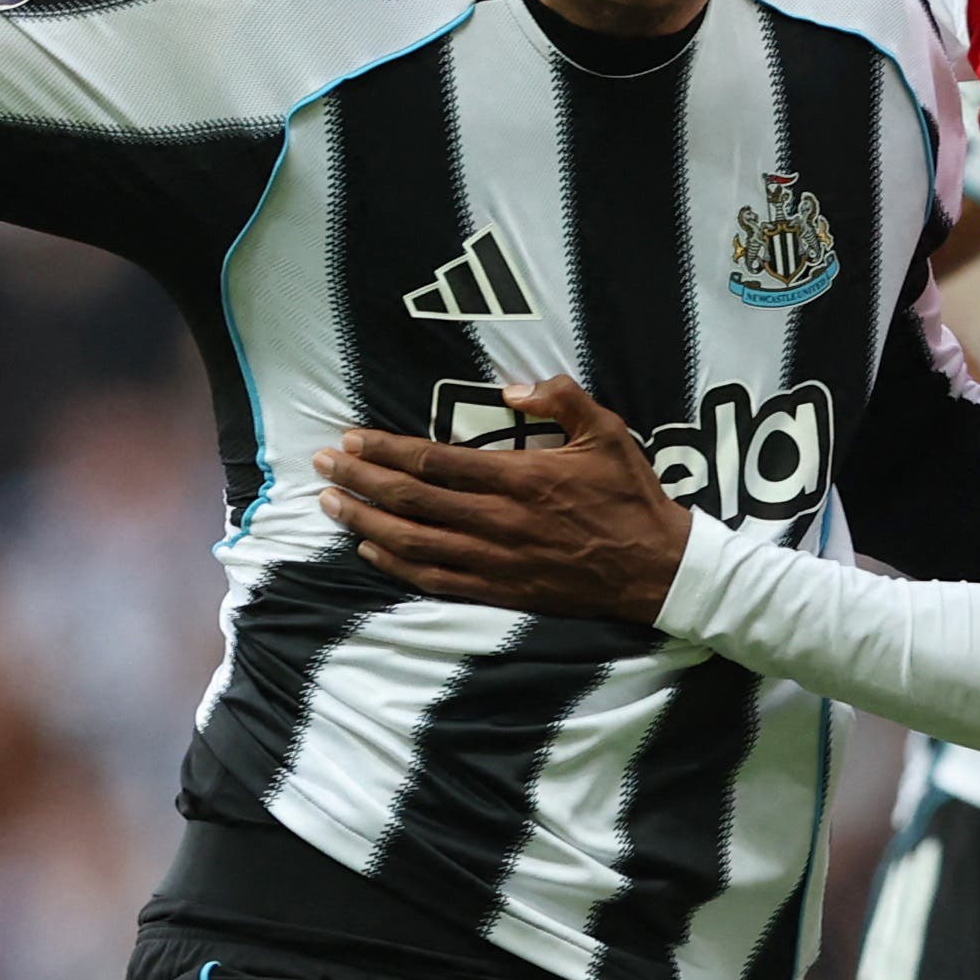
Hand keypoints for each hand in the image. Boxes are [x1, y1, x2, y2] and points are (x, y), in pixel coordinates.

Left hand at [315, 377, 687, 620]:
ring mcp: (495, 561)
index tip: (352, 438)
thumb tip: (512, 387)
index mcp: (521, 478)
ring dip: (365, 523)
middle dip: (361, 480)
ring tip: (330, 505)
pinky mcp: (499, 592)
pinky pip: (435, 580)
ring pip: (414, 543)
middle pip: (412, 500)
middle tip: (323, 465)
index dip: (386, 450)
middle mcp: (499, 521)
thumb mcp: (607, 431)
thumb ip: (560, 398)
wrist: (656, 570)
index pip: (435, 462)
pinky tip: (368, 551)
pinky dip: (396, 566)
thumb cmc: (630, 497)